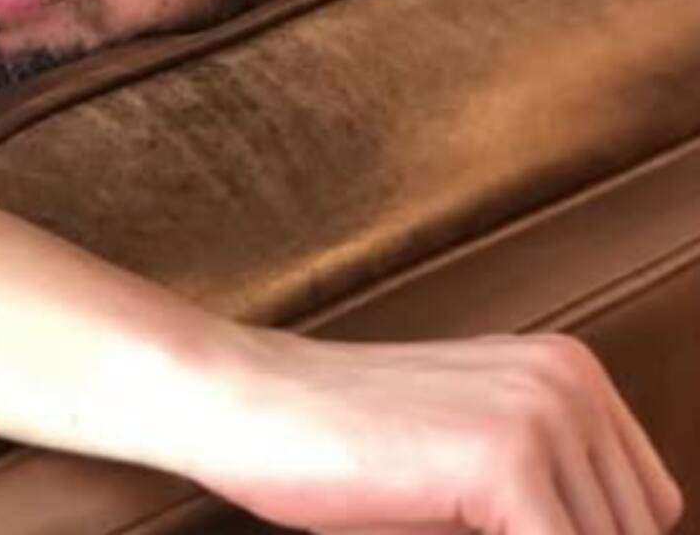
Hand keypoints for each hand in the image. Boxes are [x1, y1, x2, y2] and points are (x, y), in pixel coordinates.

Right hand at [189, 329, 681, 533]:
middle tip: (459, 521)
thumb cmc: (339, 440)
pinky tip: (436, 528)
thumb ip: (545, 493)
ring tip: (440, 517)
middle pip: (633, 531)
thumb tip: (588, 529)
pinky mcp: (504, 462)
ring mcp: (539, 414)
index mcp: (568, 369)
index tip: (499, 524)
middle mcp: (568, 379)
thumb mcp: (467, 458)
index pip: (642, 511)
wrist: (246, 400)